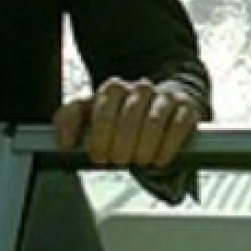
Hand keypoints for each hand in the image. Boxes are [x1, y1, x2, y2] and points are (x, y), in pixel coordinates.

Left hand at [53, 77, 202, 167]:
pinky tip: (159, 159)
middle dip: (120, 143)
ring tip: (138, 161)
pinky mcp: (186, 108)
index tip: (96, 155)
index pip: (102, 108)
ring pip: (152, 121)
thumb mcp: (93, 115)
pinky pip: (178, 125)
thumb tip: (64, 141)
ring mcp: (164, 97)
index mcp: (113, 89)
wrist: (164, 104)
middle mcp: (139, 89)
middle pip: (127, 116)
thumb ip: (71, 121)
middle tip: (116, 160)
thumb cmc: (123, 116)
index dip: (97, 135)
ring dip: (143, 146)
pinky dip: (168, 146)